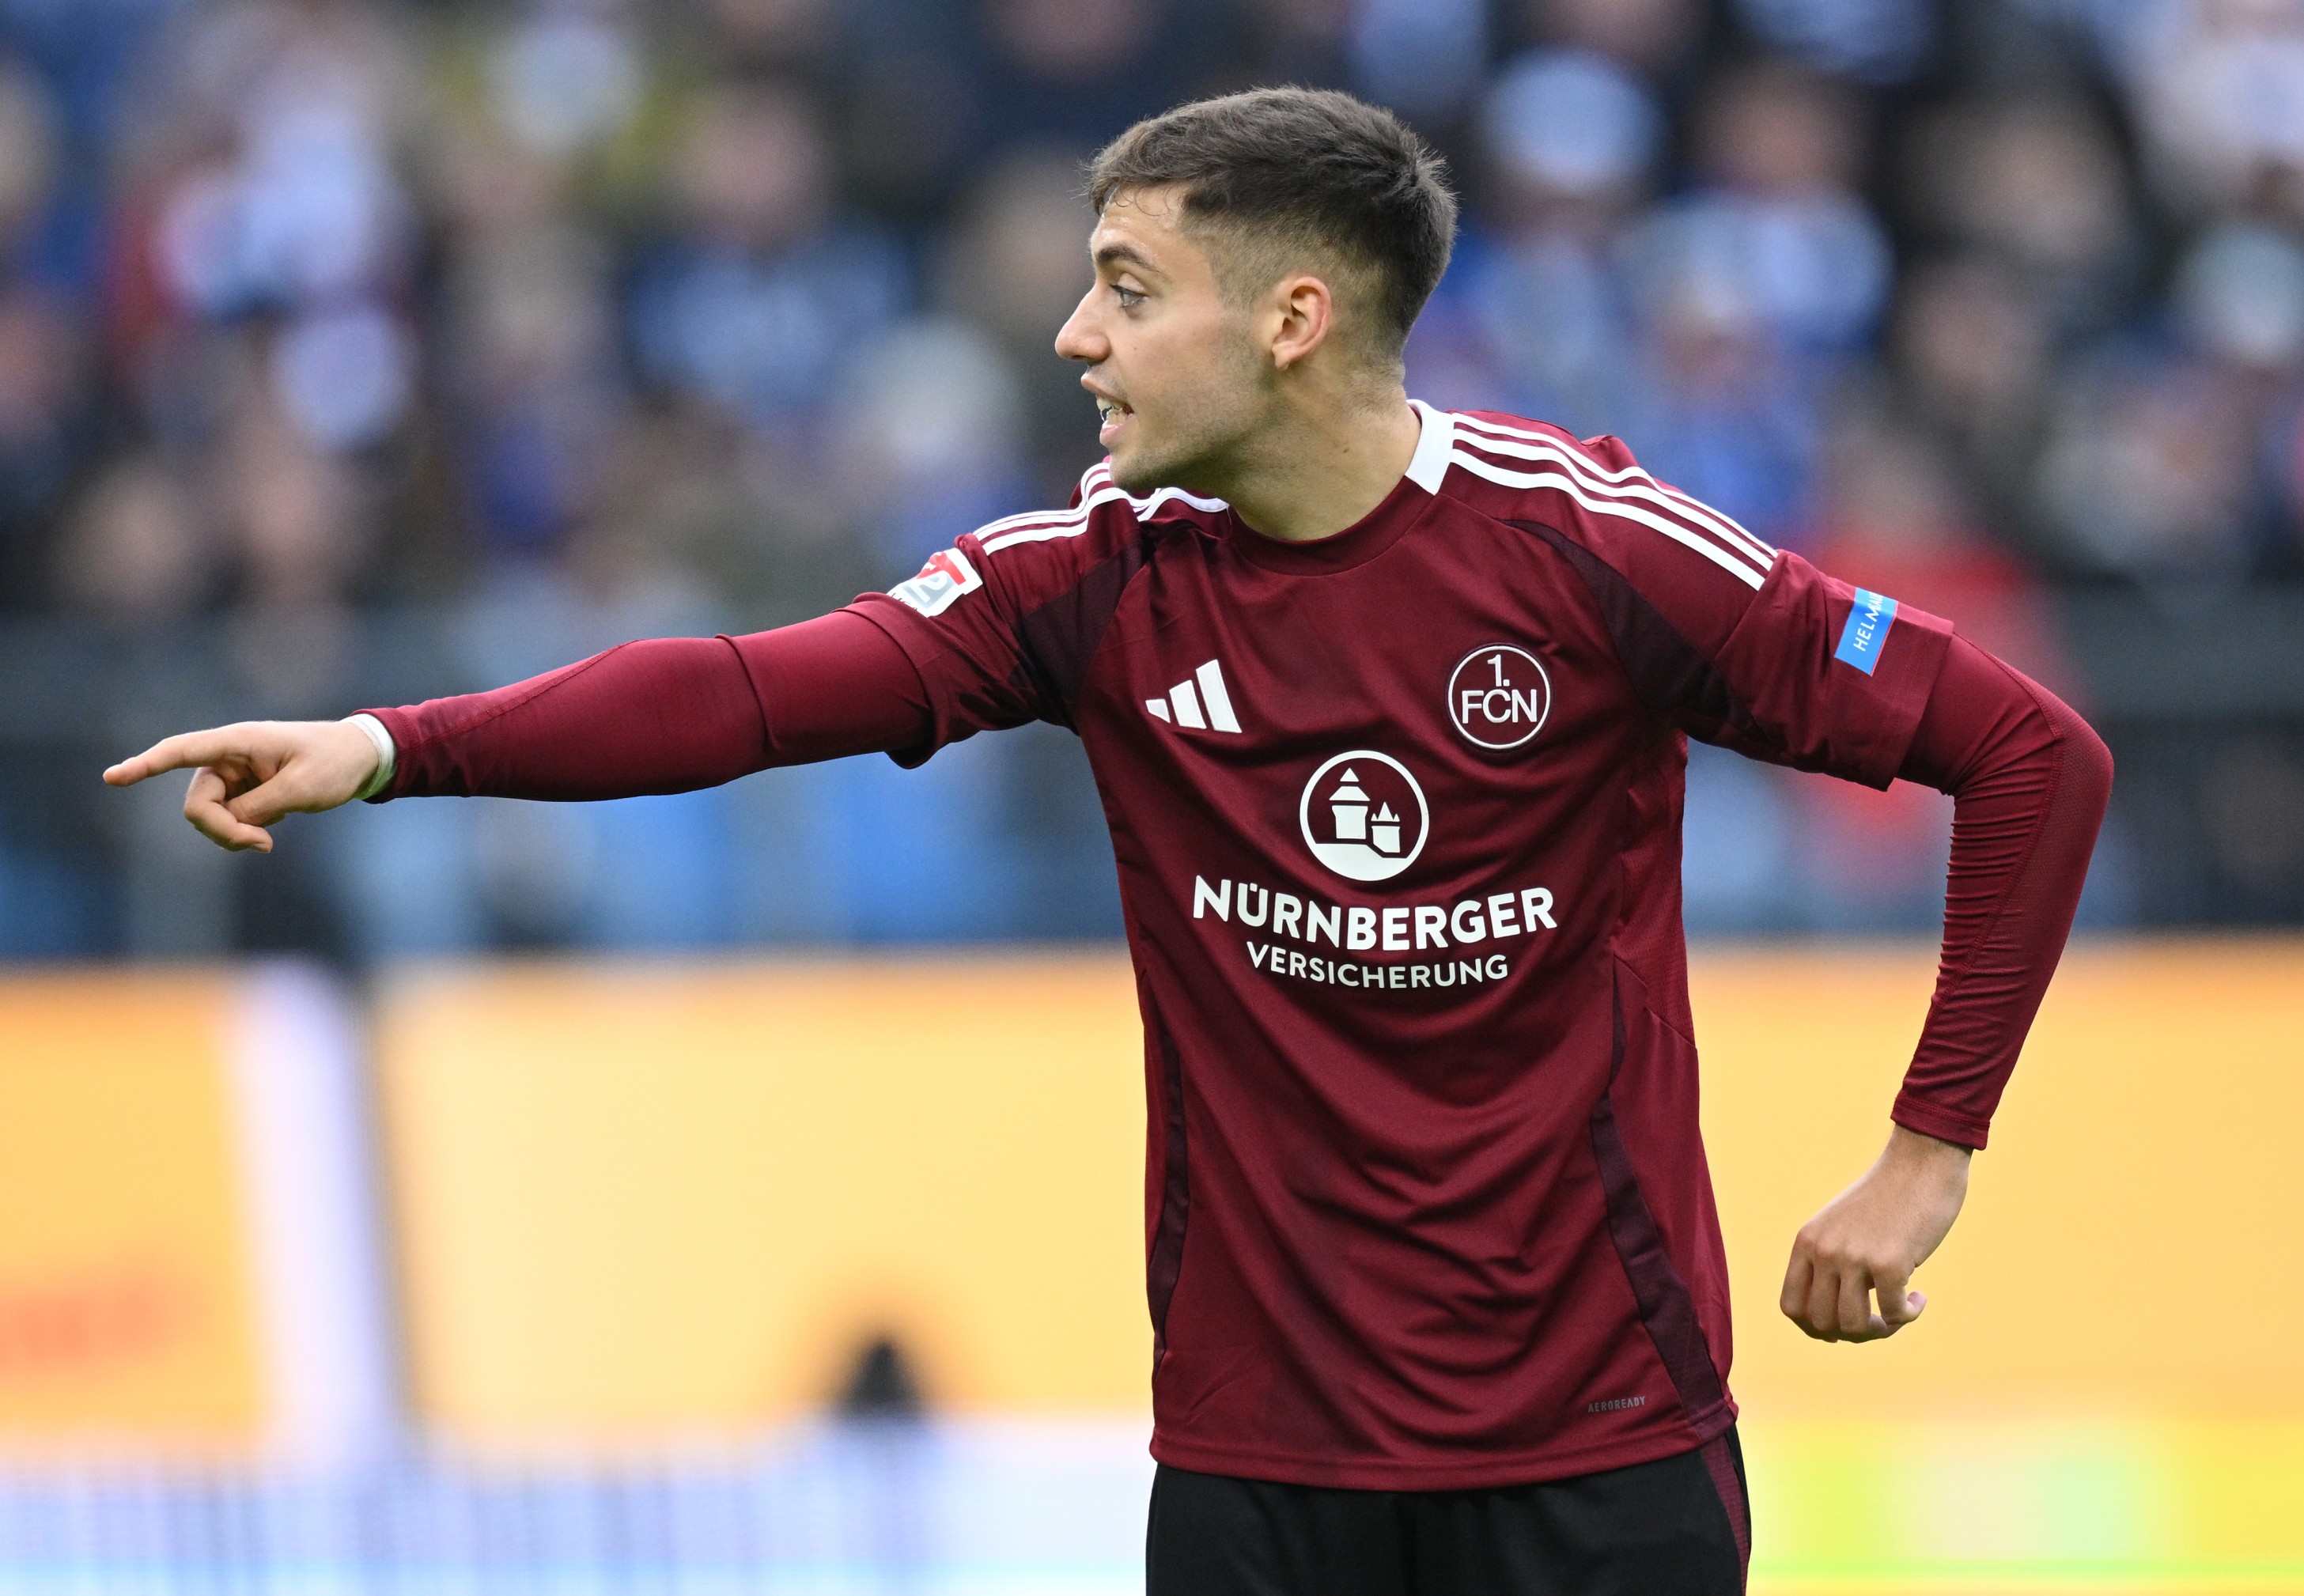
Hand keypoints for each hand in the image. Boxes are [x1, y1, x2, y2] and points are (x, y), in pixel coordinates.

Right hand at [103, 720, 379, 852]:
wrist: (361, 758)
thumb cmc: (335, 763)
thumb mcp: (300, 790)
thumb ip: (257, 809)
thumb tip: (229, 825)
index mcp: (239, 742)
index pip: (181, 751)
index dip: (145, 766)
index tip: (112, 778)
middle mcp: (228, 756)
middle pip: (197, 804)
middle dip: (222, 830)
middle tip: (262, 845)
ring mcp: (234, 774)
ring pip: (210, 815)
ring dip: (234, 833)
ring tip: (270, 838)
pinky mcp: (242, 790)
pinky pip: (228, 819)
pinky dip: (245, 830)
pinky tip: (274, 823)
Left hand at [1780, 1125, 1970, 1342]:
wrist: (1920, 1163)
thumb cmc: (1887, 1199)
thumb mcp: (1842, 1227)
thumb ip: (1831, 1263)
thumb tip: (1836, 1322)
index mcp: (1806, 1242)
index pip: (1791, 1307)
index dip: (1815, 1328)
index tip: (1841, 1329)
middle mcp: (1824, 1251)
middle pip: (1822, 1323)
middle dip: (1853, 1334)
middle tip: (1880, 1321)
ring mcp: (1854, 1257)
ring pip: (1855, 1326)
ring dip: (1882, 1330)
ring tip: (1900, 1311)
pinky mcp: (1889, 1263)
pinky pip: (1893, 1315)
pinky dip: (1909, 1315)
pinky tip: (1919, 1297)